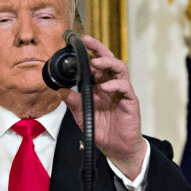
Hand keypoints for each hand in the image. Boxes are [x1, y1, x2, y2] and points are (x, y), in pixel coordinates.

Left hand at [58, 35, 146, 179]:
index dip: (88, 54)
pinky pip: (125, 88)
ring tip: (96, 62)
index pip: (95, 66)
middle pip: (108, 61)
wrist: (117, 149)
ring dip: (108, 62)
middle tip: (88, 41)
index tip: (77, 46)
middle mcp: (110, 87)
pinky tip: (105, 87)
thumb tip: (60, 90)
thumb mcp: (82, 117)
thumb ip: (73, 103)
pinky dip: (115, 84)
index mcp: (99, 87)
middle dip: (99, 48)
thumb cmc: (102, 131)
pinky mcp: (130, 102)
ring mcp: (121, 93)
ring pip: (120, 69)